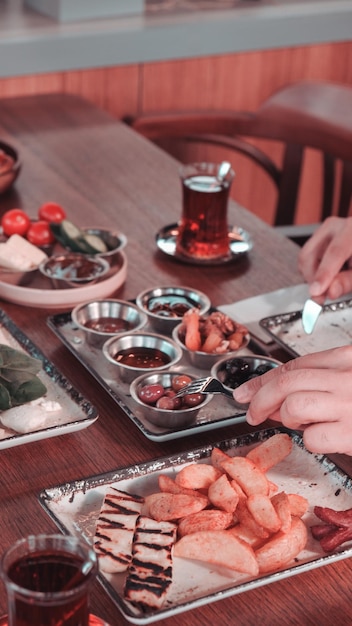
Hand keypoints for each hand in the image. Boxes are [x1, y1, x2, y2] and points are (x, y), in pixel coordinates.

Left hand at [233, 346, 351, 454]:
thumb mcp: (347, 382)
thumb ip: (313, 386)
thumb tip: (273, 401)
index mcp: (345, 359)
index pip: (291, 366)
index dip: (261, 381)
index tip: (245, 392)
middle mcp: (345, 378)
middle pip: (285, 383)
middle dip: (260, 401)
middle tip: (254, 414)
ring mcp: (348, 405)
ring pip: (292, 406)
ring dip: (289, 419)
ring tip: (306, 424)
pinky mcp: (350, 433)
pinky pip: (312, 438)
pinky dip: (312, 442)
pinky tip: (325, 438)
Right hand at [298, 216, 351, 300]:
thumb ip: (347, 282)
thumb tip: (330, 292)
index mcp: (351, 230)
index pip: (334, 252)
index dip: (324, 274)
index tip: (316, 292)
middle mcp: (334, 227)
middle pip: (310, 255)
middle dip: (312, 279)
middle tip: (320, 297)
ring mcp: (323, 231)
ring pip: (304, 258)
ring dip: (312, 276)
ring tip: (328, 284)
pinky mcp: (317, 239)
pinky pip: (306, 258)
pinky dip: (312, 271)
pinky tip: (326, 276)